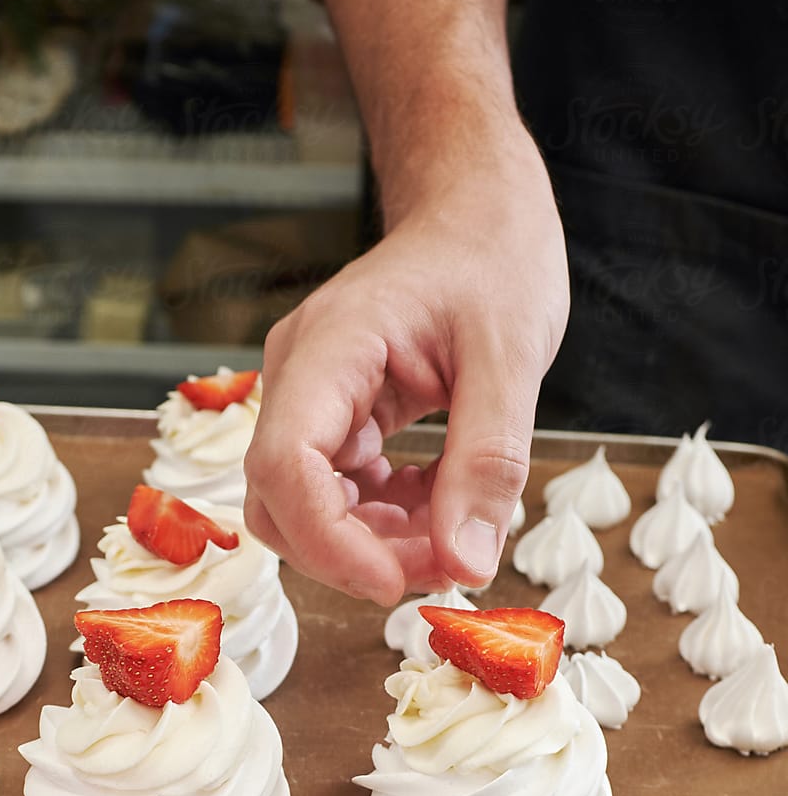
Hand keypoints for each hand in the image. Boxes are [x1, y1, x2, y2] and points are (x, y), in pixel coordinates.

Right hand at [243, 124, 569, 604]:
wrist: (479, 211)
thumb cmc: (493, 259)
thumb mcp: (513, 358)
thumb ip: (488, 463)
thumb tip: (467, 564)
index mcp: (329, 347)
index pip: (284, 466)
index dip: (329, 543)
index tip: (395, 583)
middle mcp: (300, 379)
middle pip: (283, 504)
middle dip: (357, 554)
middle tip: (447, 564)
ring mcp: (311, 402)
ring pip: (308, 511)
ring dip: (375, 545)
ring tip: (455, 538)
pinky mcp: (335, 421)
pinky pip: (339, 496)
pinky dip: (387, 522)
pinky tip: (441, 509)